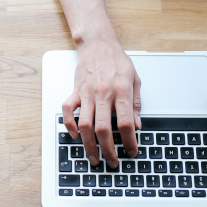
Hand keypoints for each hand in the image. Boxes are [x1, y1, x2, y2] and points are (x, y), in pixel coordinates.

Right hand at [62, 36, 141, 169]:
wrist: (98, 44)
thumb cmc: (117, 61)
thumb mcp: (135, 80)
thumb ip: (135, 104)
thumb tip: (137, 126)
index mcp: (121, 91)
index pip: (125, 123)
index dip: (129, 141)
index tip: (132, 151)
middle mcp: (103, 93)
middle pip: (103, 129)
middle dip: (108, 150)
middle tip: (112, 162)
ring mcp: (87, 93)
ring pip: (85, 125)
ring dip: (89, 145)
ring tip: (94, 158)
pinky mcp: (75, 91)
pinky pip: (68, 110)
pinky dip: (70, 125)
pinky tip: (75, 135)